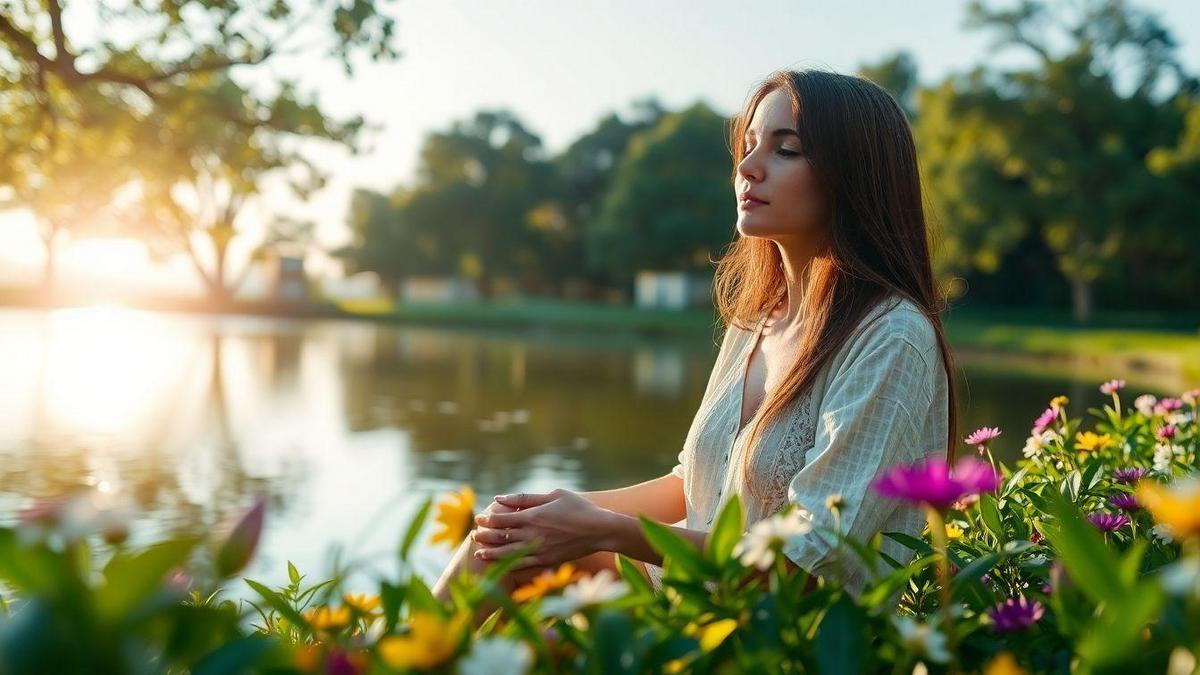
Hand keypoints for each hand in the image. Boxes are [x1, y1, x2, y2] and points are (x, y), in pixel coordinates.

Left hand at [471, 488, 614, 570]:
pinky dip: (510, 565)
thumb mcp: (553, 495)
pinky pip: (523, 566)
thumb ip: (525, 498)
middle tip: (474, 534)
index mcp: (533, 516)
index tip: (479, 518)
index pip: (501, 519)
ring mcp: (539, 550)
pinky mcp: (547, 561)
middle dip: (484, 536)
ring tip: (479, 553)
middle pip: (500, 537)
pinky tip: (501, 565)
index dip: (487, 519)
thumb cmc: (578, 508)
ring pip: (508, 554)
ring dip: (491, 553)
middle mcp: (533, 534)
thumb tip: (499, 498)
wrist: (600, 530)